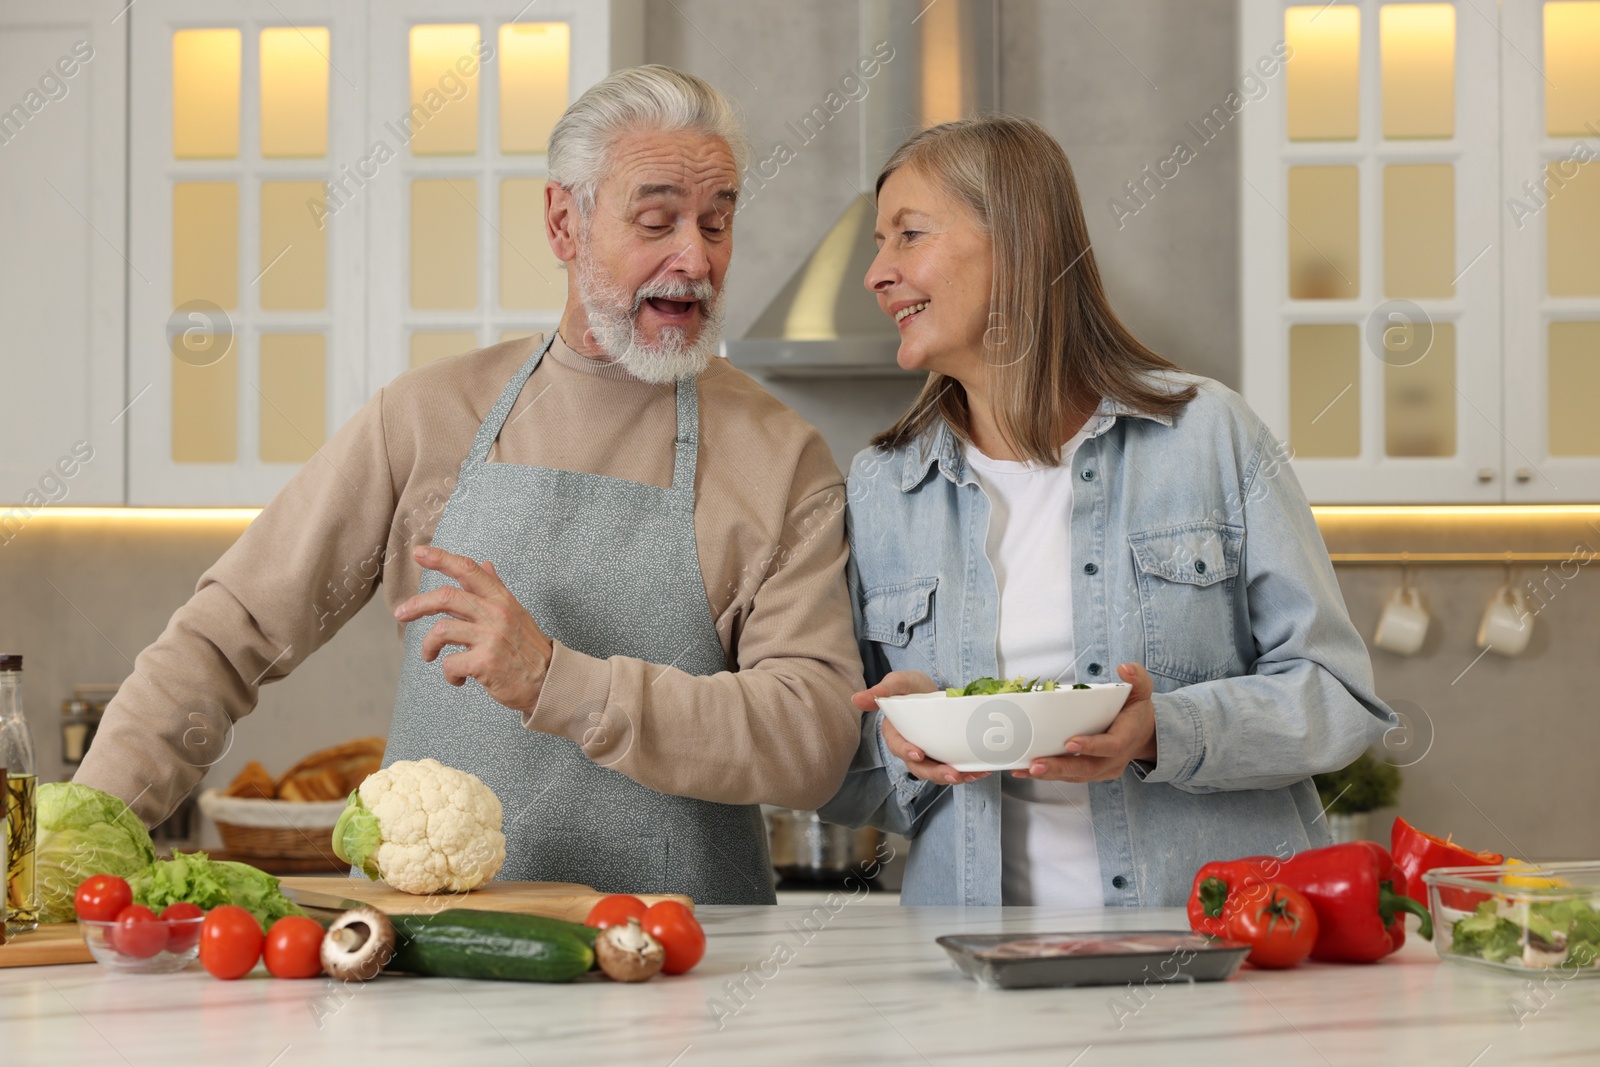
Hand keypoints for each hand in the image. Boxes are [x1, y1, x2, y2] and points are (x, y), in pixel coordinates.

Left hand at [394, 546, 553, 712]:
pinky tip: (458, 678)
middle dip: (417, 604)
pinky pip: (450, 663)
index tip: (419, 553)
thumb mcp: (515, 612)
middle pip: (447, 597)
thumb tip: (485, 564)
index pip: (469, 570)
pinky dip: (449, 673)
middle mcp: (496, 614)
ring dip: (428, 646)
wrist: (548, 680)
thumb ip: (496, 588)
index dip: (441, 559)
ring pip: (441, 631)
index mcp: (501, 599)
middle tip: (400, 613)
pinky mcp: (485, 663)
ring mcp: (491, 638)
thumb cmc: (527, 648)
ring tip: (430, 655)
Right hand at [854, 671, 989, 786]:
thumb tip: (855, 699)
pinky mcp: (944, 756)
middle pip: (919, 768)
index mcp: (895, 733)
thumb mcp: (897, 683)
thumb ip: (880, 691)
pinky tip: (982, 769)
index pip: (898, 746)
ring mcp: (928, 755)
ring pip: (937, 773)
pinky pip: (953, 769)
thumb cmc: (910, 686)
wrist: (931, 689)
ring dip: (955, 777)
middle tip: (954, 774)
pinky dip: (967, 771)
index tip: (918, 753)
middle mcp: (910, 748)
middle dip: (936, 773)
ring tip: (972, 774)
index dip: (906, 751)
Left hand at [1013, 663, 1156, 782]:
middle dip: (1060, 767)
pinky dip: (1049, 774)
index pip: (1111, 746)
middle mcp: (1115, 759)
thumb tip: (1124, 668)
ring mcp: (1103, 769)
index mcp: (1126, 737)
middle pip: (1087, 768)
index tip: (1070, 742)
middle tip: (1036, 764)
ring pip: (1076, 776)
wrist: (1145, 734)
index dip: (1092, 746)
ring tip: (1025, 769)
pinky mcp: (1092, 773)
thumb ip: (1137, 677)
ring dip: (1050, 774)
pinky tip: (1027, 770)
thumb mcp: (1142, 690)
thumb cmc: (1136, 711)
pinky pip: (1071, 777)